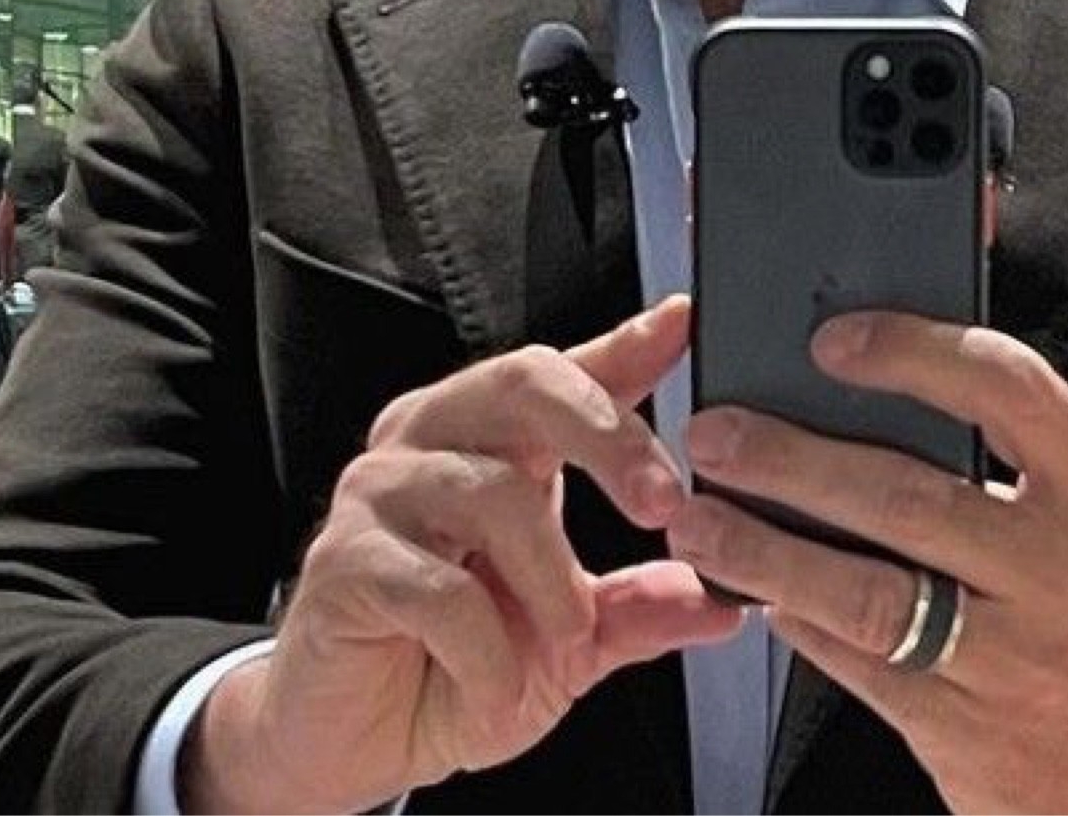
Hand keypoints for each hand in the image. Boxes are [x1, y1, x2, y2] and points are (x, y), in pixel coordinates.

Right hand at [182, 296, 741, 811]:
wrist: (354, 742)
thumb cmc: (454, 665)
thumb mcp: (569, 641)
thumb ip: (638, 609)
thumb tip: (724, 598)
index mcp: (490, 437)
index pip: (565, 370)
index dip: (628, 342)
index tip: (686, 323)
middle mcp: (432, 437)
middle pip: (526, 384)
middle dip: (608, 436)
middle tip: (664, 506)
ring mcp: (381, 490)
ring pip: (493, 491)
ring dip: (551, 578)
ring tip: (565, 636)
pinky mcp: (343, 558)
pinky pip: (438, 586)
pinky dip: (487, 648)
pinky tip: (492, 682)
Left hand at [668, 315, 1067, 814]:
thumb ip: (1007, 455)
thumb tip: (855, 382)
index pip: (1008, 386)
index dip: (911, 352)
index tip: (830, 342)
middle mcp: (1067, 571)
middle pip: (906, 493)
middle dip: (791, 459)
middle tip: (716, 434)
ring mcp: (1017, 660)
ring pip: (866, 591)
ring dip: (765, 549)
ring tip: (700, 522)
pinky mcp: (968, 736)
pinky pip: (859, 665)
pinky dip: (797, 621)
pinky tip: (757, 592)